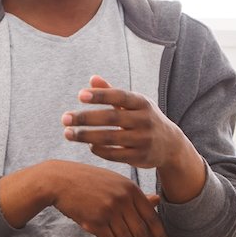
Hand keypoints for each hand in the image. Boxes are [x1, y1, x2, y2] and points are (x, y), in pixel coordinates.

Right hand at [0, 159, 169, 236]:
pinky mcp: (95, 221)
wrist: (61, 180)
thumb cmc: (88, 181)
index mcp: (131, 189)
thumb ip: (135, 195)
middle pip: (140, 232)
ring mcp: (109, 210)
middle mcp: (123, 200)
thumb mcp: (115, 183)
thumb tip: (157, 201)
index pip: (152, 218)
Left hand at [61, 75, 205, 201]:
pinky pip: (115, 154)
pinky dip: (99, 149)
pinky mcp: (140, 157)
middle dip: (86, 118)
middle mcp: (144, 120)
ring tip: (68, 133)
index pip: (119, 96)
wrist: (171, 145)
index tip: (80, 95)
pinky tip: (88, 144)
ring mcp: (143, 140)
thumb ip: (112, 92)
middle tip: (64, 118)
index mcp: (142, 103)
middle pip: (111, 118)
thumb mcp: (134, 104)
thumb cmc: (144, 119)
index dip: (100, 95)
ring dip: (86, 136)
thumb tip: (92, 79)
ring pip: (110, 138)